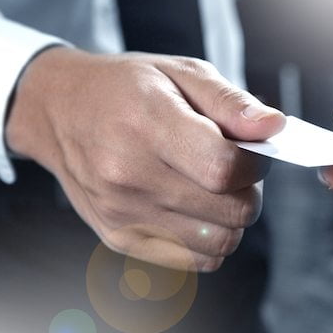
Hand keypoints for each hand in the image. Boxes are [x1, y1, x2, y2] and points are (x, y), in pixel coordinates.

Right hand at [6, 46, 284, 270]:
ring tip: (214, 187)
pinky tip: (195, 208)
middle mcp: (128, 175)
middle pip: (229, 211)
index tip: (252, 150)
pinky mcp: (119, 238)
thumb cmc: (126, 88)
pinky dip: (209, 239)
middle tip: (235, 168)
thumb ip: (231, 102)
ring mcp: (121, 212)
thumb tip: (274, 128)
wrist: (57, 111)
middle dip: (249, 191)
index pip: (225, 169)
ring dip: (231, 218)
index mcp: (146, 123)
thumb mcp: (180, 73)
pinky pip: (194, 260)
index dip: (256, 164)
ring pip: (218, 243)